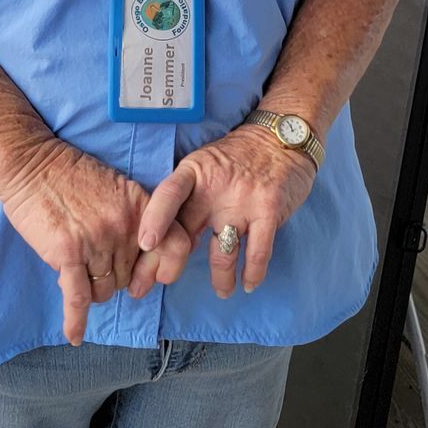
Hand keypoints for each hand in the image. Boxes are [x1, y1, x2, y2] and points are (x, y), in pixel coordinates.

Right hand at [0, 138, 188, 343]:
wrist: (31, 163)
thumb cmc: (70, 175)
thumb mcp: (116, 187)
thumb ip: (133, 219)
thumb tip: (143, 259)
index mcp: (141, 206)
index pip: (175, 246)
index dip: (166, 267)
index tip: (151, 276)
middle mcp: (124, 225)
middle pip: (130, 276)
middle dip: (114, 276)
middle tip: (95, 263)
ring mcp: (97, 240)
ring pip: (105, 290)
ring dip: (92, 288)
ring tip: (76, 269)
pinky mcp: (68, 253)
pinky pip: (78, 298)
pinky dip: (75, 320)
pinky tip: (74, 335)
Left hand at [131, 122, 316, 301]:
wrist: (283, 136)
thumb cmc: (238, 158)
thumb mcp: (206, 167)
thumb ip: (189, 201)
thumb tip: (164, 243)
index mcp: (195, 171)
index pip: (168, 194)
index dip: (154, 219)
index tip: (144, 246)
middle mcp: (215, 187)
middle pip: (186, 231)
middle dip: (167, 265)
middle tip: (154, 286)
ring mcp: (242, 200)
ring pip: (222, 251)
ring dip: (221, 278)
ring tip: (222, 291)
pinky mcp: (269, 210)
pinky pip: (257, 252)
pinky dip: (252, 273)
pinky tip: (248, 283)